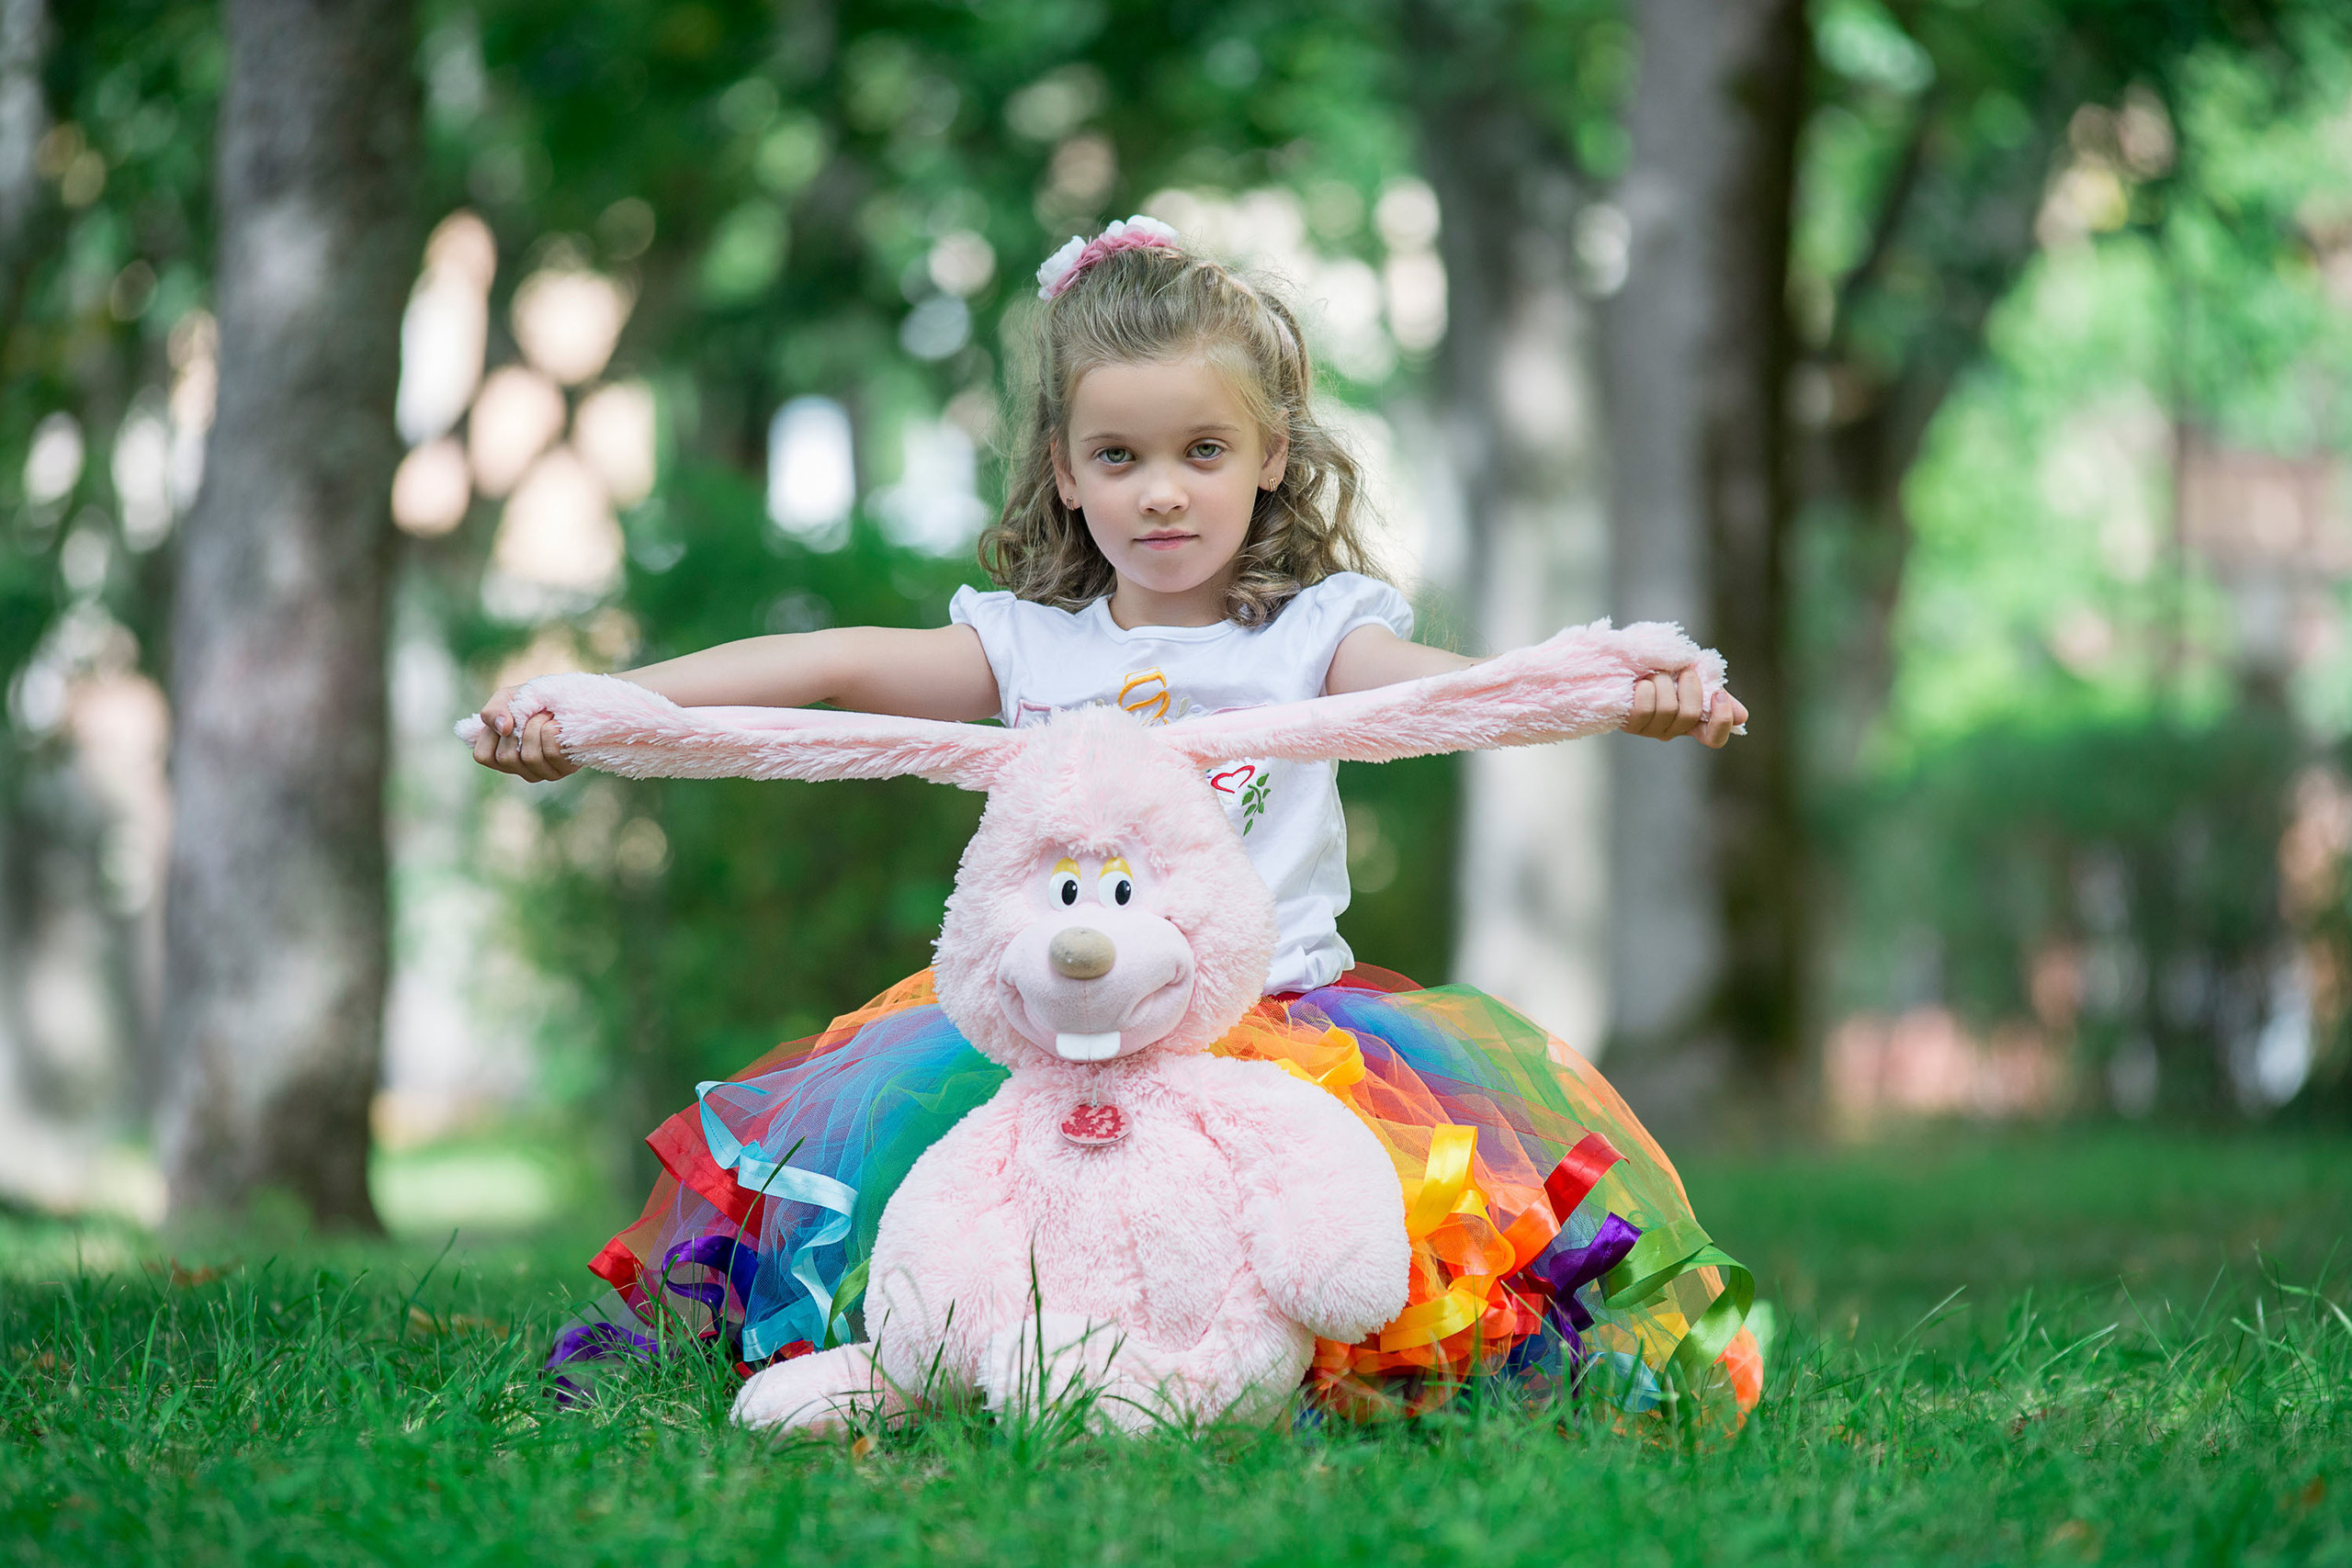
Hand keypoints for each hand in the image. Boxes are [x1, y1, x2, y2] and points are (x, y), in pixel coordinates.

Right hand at [471, 685, 579, 781]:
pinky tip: (557, 723)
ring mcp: (543, 772)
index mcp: (502, 756)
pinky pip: (553, 752)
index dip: (492, 734)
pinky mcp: (565, 768)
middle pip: (507, 757)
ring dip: (537, 726)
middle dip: (519, 727)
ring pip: (530, 757)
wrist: (567, 697)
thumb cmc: (532, 700)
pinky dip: (553, 730)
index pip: (483, 756)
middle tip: (531, 712)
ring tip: (546, 714)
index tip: (507, 718)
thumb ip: (494, 710)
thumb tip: (503, 727)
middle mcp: (521, 769)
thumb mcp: (506, 699)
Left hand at [1623, 668, 1747, 748]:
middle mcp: (1673, 730)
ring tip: (1655, 673)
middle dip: (1688, 684)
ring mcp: (1651, 729)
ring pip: (1667, 709)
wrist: (1629, 658)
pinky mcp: (1630, 724)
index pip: (1715, 738)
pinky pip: (1645, 707)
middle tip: (1681, 669)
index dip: (1721, 721)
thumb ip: (1714, 691)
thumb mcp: (1693, 675)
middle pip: (1690, 715)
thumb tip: (1742, 716)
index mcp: (1694, 721)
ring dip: (1663, 681)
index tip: (1718, 694)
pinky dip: (1645, 687)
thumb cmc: (1665, 667)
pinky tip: (1640, 682)